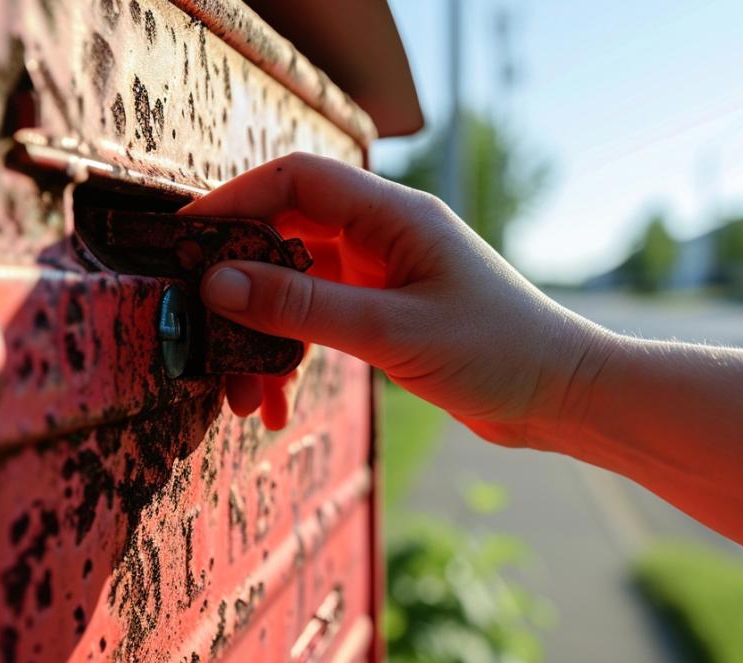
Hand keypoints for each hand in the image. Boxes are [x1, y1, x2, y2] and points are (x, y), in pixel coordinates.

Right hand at [182, 153, 609, 446]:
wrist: (559, 396)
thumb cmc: (498, 352)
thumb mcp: (393, 332)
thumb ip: (305, 308)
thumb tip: (217, 284)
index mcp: (394, 216)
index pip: (295, 181)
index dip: (234, 202)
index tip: (183, 242)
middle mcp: (385, 236)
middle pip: (286, 236)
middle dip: (240, 287)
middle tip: (205, 335)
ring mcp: (384, 274)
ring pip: (297, 287)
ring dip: (264, 333)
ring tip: (245, 394)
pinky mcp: (386, 313)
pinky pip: (320, 320)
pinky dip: (293, 353)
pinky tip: (277, 401)